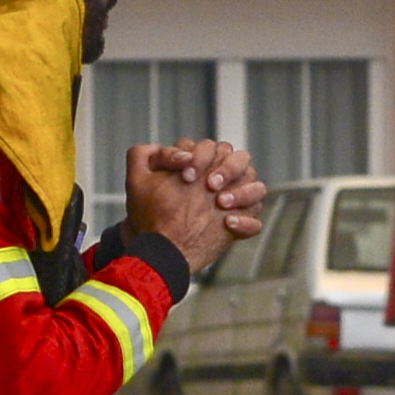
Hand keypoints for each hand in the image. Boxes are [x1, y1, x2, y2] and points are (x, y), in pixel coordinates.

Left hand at [128, 140, 266, 275]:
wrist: (157, 246)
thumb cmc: (149, 214)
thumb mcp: (137, 181)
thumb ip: (141, 155)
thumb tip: (172, 152)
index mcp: (202, 165)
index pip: (213, 147)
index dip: (201, 157)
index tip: (187, 175)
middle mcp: (221, 180)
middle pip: (241, 160)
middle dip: (228, 170)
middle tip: (210, 186)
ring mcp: (234, 202)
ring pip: (257, 187)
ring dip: (243, 192)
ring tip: (221, 203)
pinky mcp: (239, 226)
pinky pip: (256, 221)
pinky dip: (246, 222)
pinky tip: (228, 224)